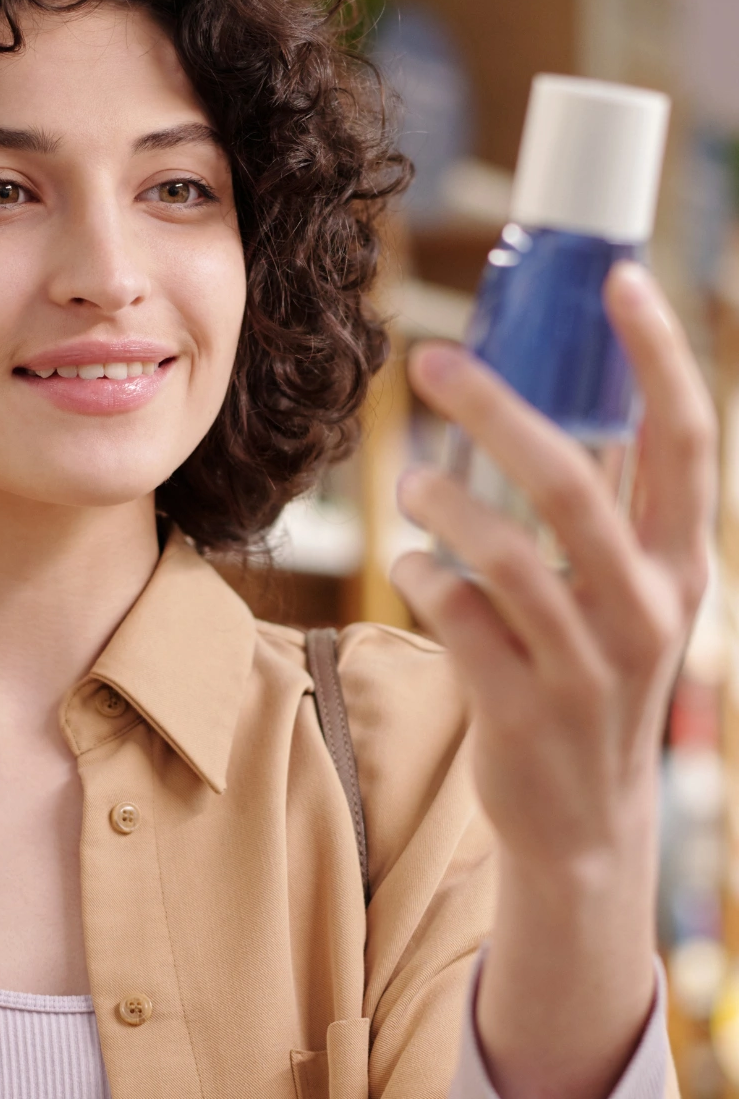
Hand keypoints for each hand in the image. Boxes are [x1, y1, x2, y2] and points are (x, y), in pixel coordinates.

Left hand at [391, 263, 714, 1098]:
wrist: (583, 823)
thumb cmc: (597, 679)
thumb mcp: (631, 597)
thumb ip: (613, 514)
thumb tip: (567, 408)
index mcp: (684, 563)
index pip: (687, 437)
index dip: (656, 351)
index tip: (614, 275)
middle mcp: (648, 609)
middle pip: (573, 482)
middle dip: (496, 410)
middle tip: (432, 360)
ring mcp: (586, 664)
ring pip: (503, 553)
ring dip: (441, 502)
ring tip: (410, 479)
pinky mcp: (520, 706)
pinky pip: (455, 615)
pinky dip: (422, 575)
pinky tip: (412, 566)